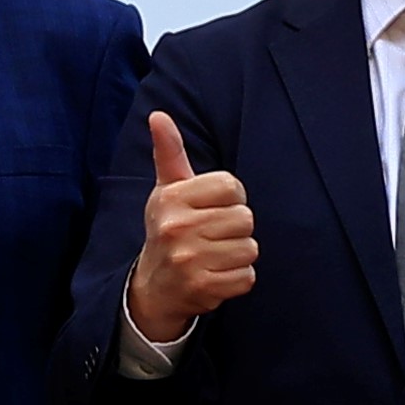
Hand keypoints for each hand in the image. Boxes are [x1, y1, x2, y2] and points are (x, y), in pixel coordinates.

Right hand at [125, 110, 257, 343]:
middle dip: (235, 228)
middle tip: (211, 235)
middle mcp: (176, 228)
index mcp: (171, 198)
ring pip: (250, 248)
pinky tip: (215, 275)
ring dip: (238, 254)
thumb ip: (169, 151)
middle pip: (245, 218)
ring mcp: (189, 261)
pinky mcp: (203, 289)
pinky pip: (247, 277)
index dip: (231, 198)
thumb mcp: (167, 189)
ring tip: (212, 255)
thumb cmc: (168, 228)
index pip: (232, 186)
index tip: (212, 208)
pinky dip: (237, 278)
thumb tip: (158, 115)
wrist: (154, 287)